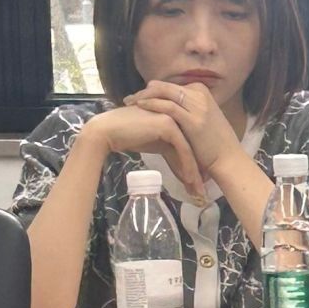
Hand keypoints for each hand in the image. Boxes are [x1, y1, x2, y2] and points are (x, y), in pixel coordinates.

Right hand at [80, 104, 203, 198]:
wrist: (107, 131)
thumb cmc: (127, 137)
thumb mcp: (154, 144)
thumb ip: (169, 150)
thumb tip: (182, 169)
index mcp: (176, 119)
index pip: (189, 144)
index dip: (194, 164)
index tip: (199, 183)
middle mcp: (178, 117)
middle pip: (192, 147)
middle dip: (198, 170)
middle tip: (201, 191)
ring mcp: (174, 119)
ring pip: (189, 148)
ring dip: (194, 171)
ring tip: (198, 190)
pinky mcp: (168, 125)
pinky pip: (182, 148)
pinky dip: (186, 165)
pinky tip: (189, 180)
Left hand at [125, 80, 242, 181]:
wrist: (228, 159)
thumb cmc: (215, 144)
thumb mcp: (203, 119)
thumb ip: (188, 111)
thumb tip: (168, 109)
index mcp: (203, 93)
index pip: (173, 86)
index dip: (154, 90)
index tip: (141, 97)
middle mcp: (201, 95)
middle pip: (167, 86)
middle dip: (146, 90)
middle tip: (130, 98)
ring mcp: (198, 106)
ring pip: (165, 92)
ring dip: (144, 95)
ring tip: (129, 102)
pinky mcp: (193, 120)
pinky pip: (168, 106)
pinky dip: (152, 104)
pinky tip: (140, 106)